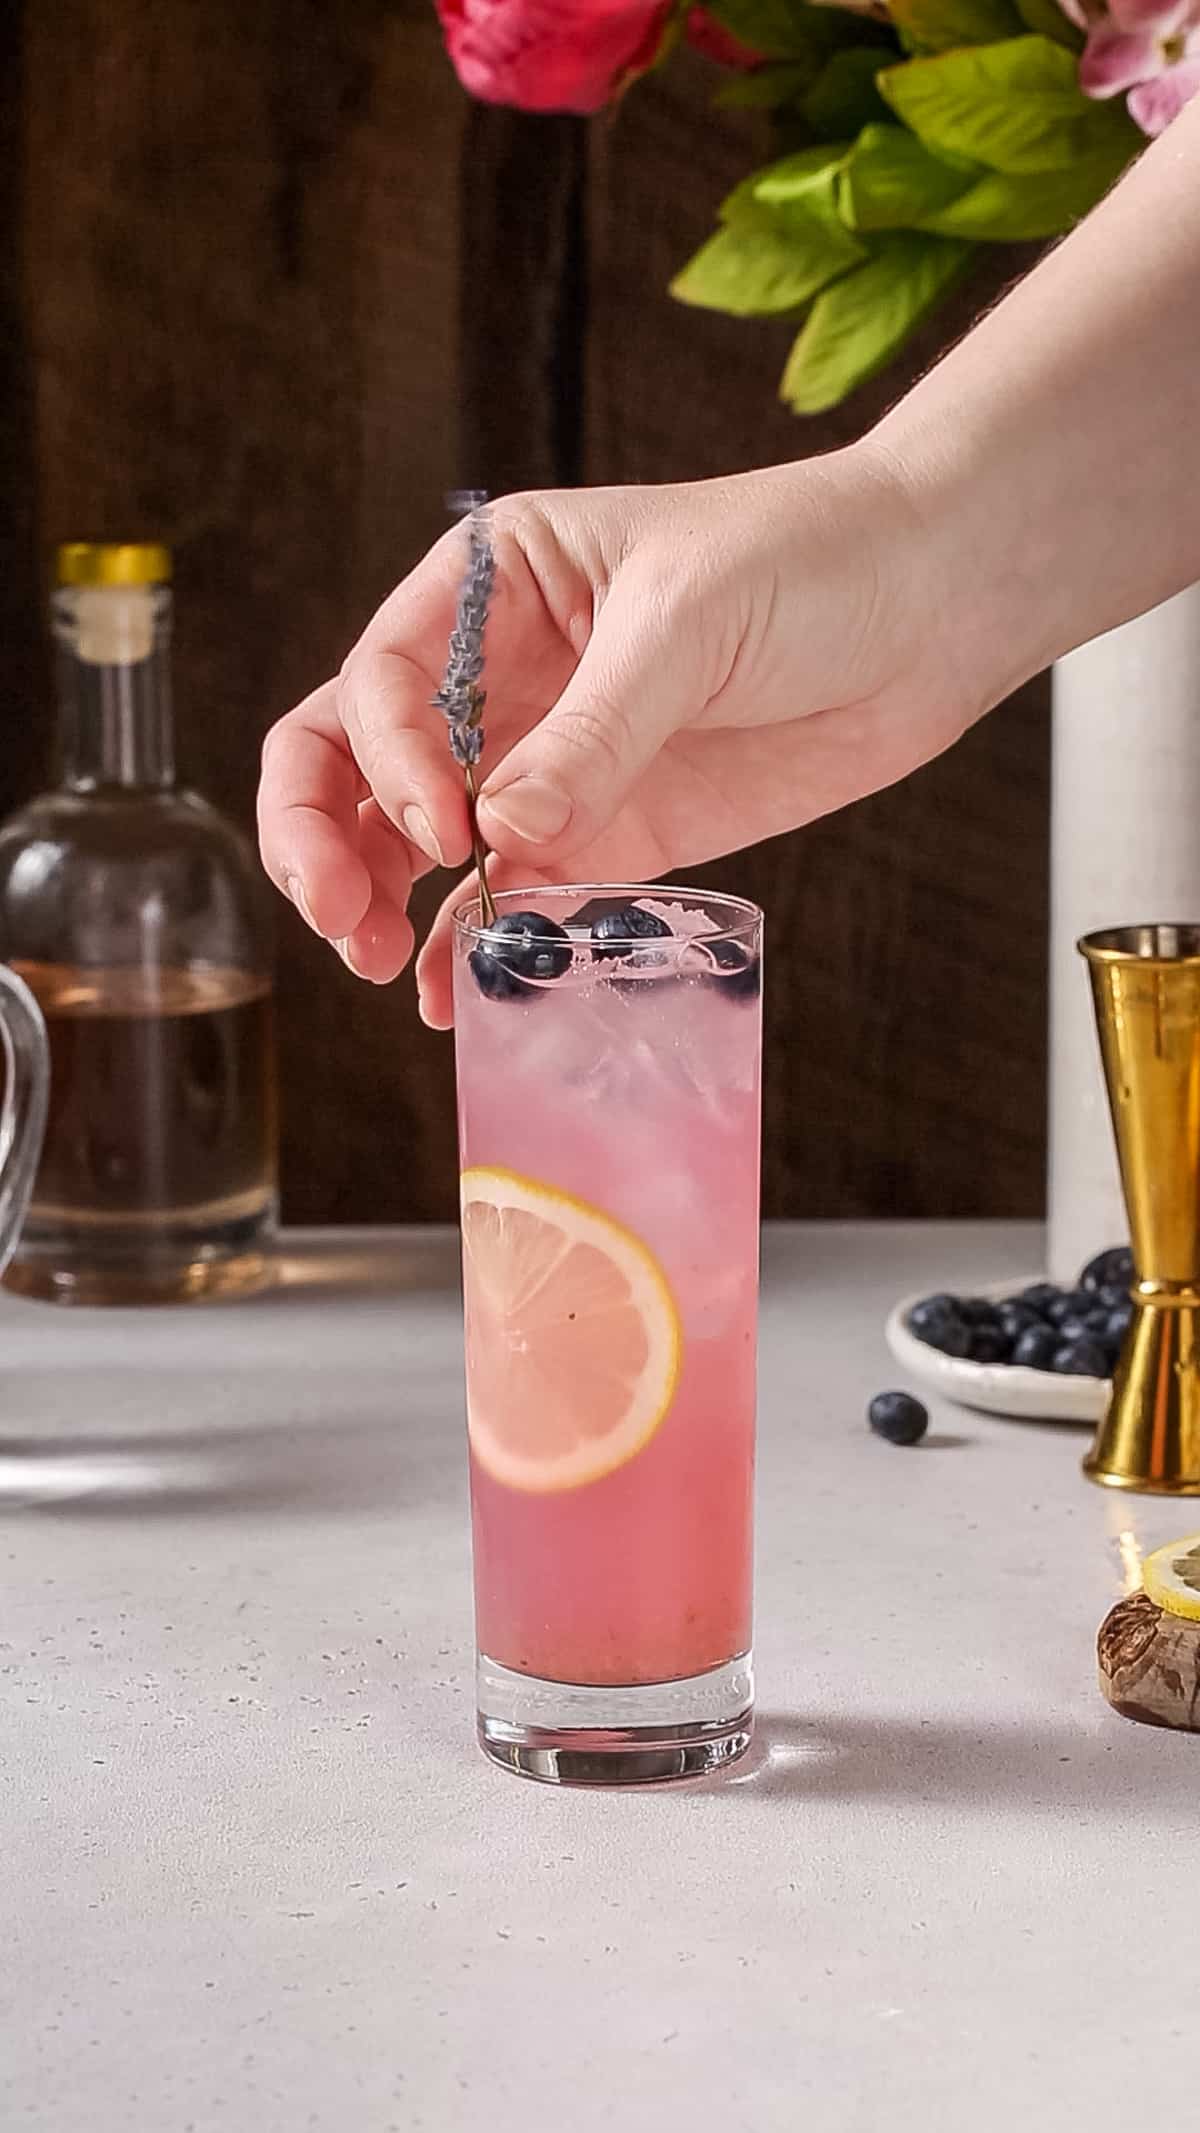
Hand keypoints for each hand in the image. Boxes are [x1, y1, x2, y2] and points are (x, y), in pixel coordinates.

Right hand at [257, 446, 979, 1025]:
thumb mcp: (687, 624)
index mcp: (492, 584)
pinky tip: (454, 995)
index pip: (382, 681)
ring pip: (413, 835)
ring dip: (378, 897)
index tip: (447, 829)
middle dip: (324, 835)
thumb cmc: (807, 561)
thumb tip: (499, 836)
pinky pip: (511, 892)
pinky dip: (475, 943)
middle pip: (355, 756)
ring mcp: (546, 758)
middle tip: (343, 919)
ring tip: (380, 964)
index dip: (389, 762)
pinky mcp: (604, 831)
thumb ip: (592, 735)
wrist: (929, 607)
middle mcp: (497, 672)